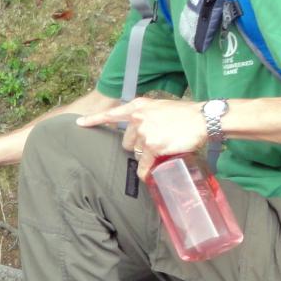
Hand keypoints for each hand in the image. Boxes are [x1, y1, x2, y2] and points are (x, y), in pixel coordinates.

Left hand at [86, 97, 207, 161]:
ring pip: (136, 153)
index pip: (111, 114)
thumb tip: (139, 129)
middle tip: (153, 143)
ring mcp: (145, 133)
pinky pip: (144, 164)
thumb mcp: (159, 107)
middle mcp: (138, 118)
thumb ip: (145, 116)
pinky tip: (148, 174)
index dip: (93, 119)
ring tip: (162, 148)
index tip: (79, 123)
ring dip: (146, 155)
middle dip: (137, 146)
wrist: (202, 118)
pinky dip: (146, 171)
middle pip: (126, 141)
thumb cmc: (184, 113)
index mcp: (138, 106)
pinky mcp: (153, 147)